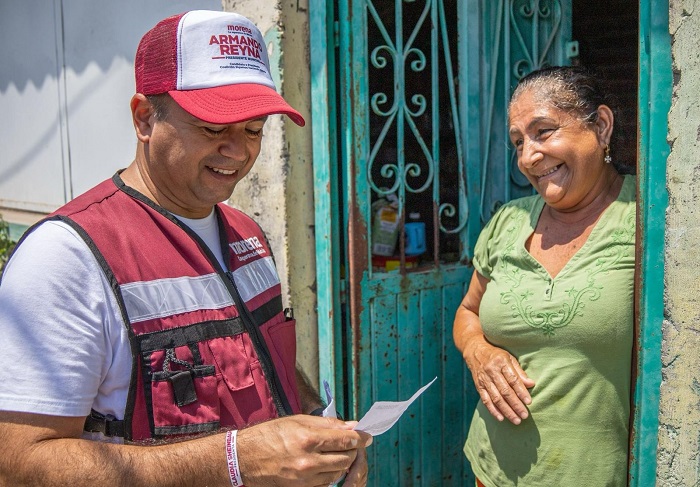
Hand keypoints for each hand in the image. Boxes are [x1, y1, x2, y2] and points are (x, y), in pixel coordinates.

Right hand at [236, 414, 371, 486]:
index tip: (366, 435)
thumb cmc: (269, 435)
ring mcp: (306, 478)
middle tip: (349, 443)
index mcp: (309, 439)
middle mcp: (309, 461)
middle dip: (352, 450)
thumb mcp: (297, 421)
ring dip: (341, 462)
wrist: (244, 459)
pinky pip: (327, 483)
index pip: (346, 440)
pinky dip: (330, 473)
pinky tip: (322, 463)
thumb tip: (352, 426)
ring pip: (338, 472)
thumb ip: (328, 424)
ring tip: (334, 452)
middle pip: (346, 458)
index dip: (360, 437)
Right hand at [466, 343, 534, 424]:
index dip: (521, 391)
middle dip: (515, 405)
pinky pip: (485, 399)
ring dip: (506, 410)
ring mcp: (484, 379)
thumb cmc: (496, 354)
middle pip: (505, 391)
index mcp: (501, 362)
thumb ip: (519, 372)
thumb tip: (531, 384)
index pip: (513, 379)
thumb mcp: (509, 357)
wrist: (474, 349)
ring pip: (496, 398)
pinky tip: (500, 418)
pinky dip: (493, 410)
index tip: (529, 402)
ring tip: (516, 420)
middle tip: (524, 415)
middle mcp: (491, 371)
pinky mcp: (478, 385)